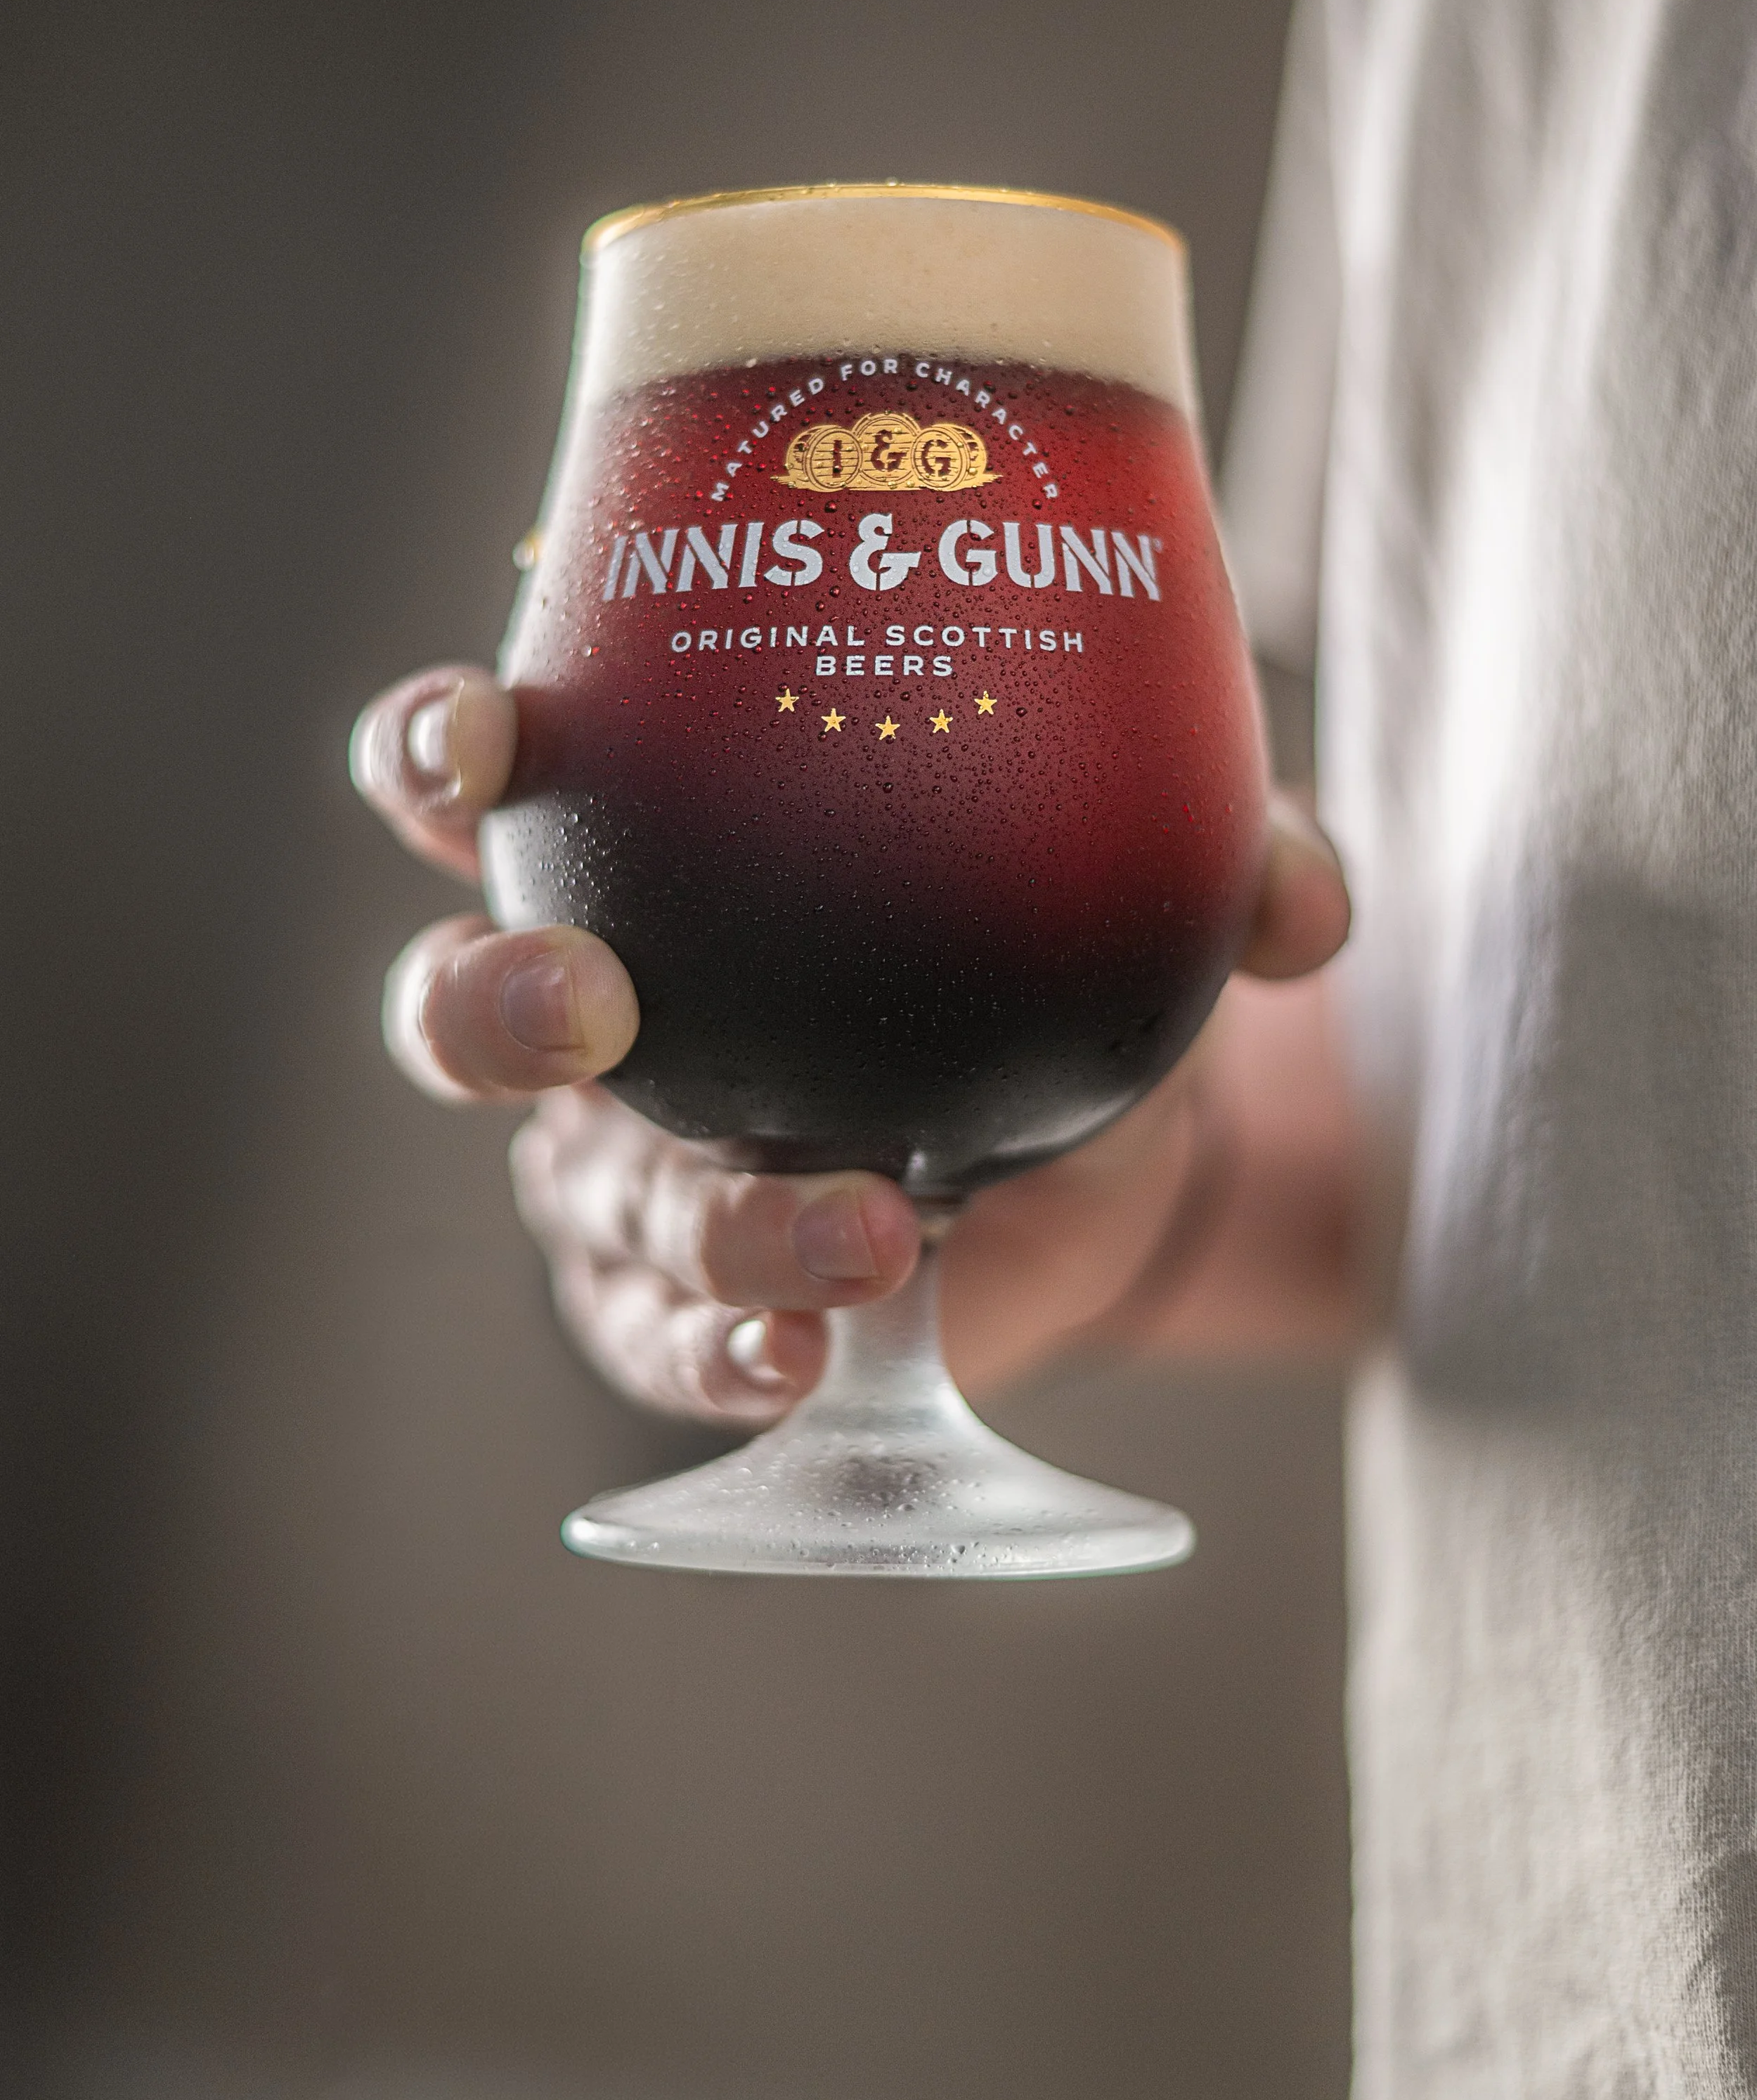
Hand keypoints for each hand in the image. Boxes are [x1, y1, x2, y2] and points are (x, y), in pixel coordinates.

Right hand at [352, 664, 1354, 1422]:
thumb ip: (1212, 852)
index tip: (484, 744)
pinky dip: (731, 1348)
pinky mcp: (685, 1299)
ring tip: (859, 1227)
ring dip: (703, 1214)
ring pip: (590, 1194)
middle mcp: (603, 1003)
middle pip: (455, 1002)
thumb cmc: (1045, 947)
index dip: (442, 751)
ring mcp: (624, 1165)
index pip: (482, 780)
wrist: (1095, 1144)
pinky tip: (802, 1355)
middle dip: (488, 998)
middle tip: (595, 1001)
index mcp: (650, 846)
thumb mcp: (1121, 869)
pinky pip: (667, 1338)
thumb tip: (1303, 900)